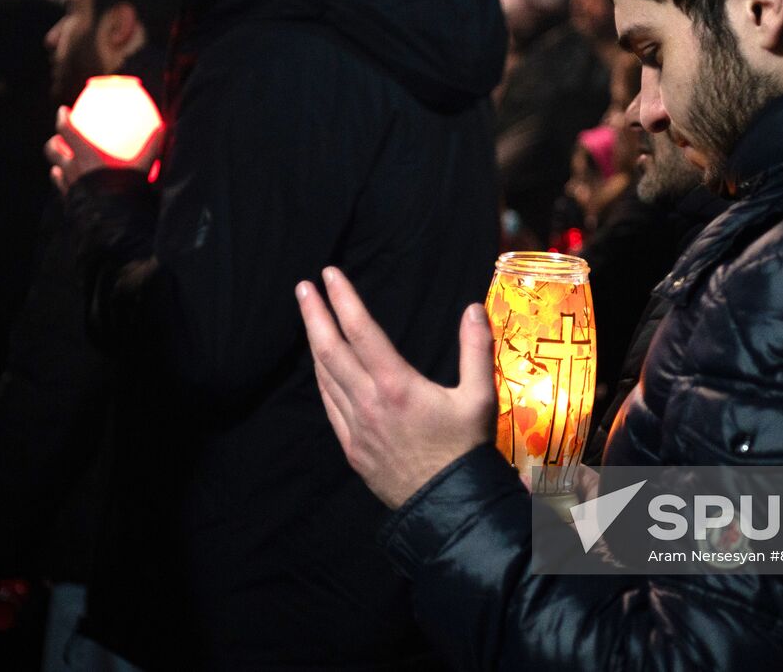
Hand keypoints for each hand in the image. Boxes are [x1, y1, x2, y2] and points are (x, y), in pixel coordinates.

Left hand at [45, 105, 162, 194]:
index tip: (63, 111)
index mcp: (86, 155)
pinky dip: (65, 182)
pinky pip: (63, 188)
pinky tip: (72, 184)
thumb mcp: (142, 168)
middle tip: (60, 139)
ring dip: (58, 164)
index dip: (62, 118)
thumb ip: (152, 148)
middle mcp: (73, 168)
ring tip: (64, 163)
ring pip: (56, 170)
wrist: (112, 222)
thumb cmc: (126, 191)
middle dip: (54, 143)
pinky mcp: (71, 202)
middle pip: (52, 150)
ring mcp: (70, 186)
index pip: (66, 130)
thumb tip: (164, 128)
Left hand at [296, 266, 496, 508]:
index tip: (329, 275)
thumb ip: (475, 349)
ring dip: (315, 344)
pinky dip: (322, 378)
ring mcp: (355, 427)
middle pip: (330, 350)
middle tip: (302, 287)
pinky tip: (322, 367)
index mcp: (396, 385)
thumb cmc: (466, 450)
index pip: (361, 331)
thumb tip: (472, 308)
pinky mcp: (352, 447)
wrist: (449, 506)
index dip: (343, 300)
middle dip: (314, 315)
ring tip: (310, 318)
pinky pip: (329, 404)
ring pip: (324, 378)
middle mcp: (368, 402)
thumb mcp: (479, 397)